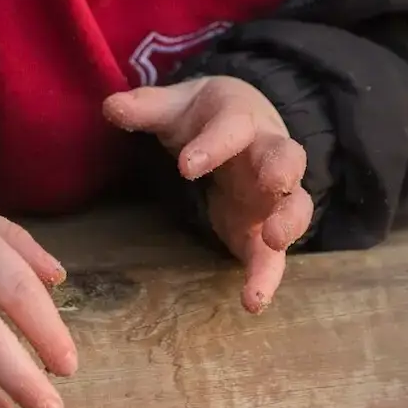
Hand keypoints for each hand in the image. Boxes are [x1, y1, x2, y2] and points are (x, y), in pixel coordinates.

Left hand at [104, 76, 312, 312]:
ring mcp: (273, 195)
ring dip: (290, 222)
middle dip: (282, 171)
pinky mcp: (263, 229)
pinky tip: (253, 302)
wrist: (241, 125)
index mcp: (241, 118)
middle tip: (274, 183)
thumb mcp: (178, 107)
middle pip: (287, 157)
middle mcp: (267, 154)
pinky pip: (273, 254)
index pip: (233, 126)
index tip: (184, 165)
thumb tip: (111, 105)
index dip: (213, 144)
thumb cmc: (205, 117)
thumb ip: (148, 109)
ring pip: (296, 205)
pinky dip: (267, 276)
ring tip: (275, 241)